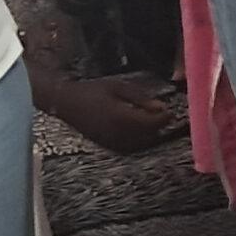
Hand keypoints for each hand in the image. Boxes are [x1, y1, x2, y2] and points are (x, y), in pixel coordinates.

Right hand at [45, 77, 182, 153]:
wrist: (66, 103)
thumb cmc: (93, 91)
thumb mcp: (118, 88)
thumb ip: (141, 99)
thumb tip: (162, 108)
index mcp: (123, 117)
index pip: (153, 123)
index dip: (164, 118)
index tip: (169, 111)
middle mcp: (119, 134)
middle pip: (150, 136)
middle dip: (157, 126)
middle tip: (160, 114)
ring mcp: (113, 142)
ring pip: (141, 144)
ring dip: (149, 134)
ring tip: (148, 120)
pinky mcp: (108, 146)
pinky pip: (130, 147)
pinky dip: (138, 139)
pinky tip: (135, 129)